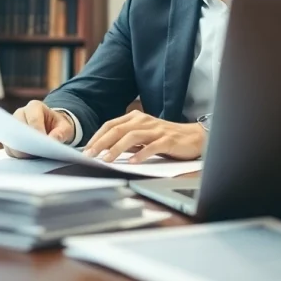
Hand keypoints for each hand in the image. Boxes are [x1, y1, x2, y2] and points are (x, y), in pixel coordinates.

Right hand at [5, 101, 73, 158]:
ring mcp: (13, 126)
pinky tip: (29, 161)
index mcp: (35, 107)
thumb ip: (61, 133)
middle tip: (38, 155)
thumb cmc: (58, 126)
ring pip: (12, 140)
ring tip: (34, 159)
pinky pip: (10, 149)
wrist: (51, 127)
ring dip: (22, 152)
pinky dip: (18, 156)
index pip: (34, 119)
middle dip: (28, 144)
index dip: (38, 133)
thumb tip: (52, 140)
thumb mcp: (65, 127)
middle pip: (19, 129)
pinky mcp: (10, 139)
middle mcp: (20, 114)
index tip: (45, 145)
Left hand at [82, 110, 204, 163]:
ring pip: (132, 136)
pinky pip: (152, 146)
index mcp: (136, 118)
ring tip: (107, 160)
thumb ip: (126, 141)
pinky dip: (141, 154)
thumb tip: (104, 150)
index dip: (97, 136)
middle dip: (101, 142)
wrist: (194, 137)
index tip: (86, 149)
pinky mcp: (168, 140)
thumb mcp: (143, 136)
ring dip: (117, 148)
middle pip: (118, 129)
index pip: (111, 125)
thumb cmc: (166, 138)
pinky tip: (132, 162)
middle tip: (90, 155)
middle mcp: (144, 121)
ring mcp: (156, 130)